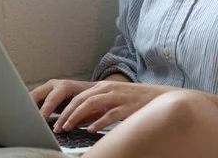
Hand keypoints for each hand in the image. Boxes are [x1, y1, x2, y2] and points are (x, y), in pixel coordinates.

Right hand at [30, 79, 95, 122]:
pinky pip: (34, 99)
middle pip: (36, 94)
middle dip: (30, 107)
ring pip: (32, 96)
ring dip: (28, 107)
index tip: (39, 121)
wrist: (93, 90)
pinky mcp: (45, 92)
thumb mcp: (85, 107)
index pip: (51, 100)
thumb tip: (65, 127)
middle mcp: (54, 84)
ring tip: (25, 120)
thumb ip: (74, 116)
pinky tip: (29, 117)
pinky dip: (31, 107)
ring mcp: (48, 87)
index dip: (44, 112)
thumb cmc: (90, 99)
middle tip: (27, 120)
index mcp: (64, 86)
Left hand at [53, 81, 168, 133]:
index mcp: (103, 87)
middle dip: (67, 114)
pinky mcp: (127, 107)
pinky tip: (91, 130)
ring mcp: (118, 97)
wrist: (159, 97)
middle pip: (81, 99)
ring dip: (77, 117)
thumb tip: (81, 119)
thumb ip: (99, 106)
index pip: (79, 97)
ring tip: (69, 127)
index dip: (66, 109)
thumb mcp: (113, 98)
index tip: (57, 121)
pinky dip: (98, 122)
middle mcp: (108, 89)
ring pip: (91, 104)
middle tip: (59, 127)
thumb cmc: (134, 100)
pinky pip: (109, 114)